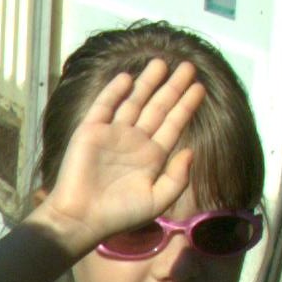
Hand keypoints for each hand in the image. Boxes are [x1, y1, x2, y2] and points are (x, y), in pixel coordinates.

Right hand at [29, 54, 202, 254]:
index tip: (200, 87)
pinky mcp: (90, 131)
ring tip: (162, 62)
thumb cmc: (120, 214)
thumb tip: (191, 151)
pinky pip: (104, 106)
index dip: (186, 106)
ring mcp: (112, 134)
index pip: (173, 124)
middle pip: (158, 107)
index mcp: (152, 156)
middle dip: (173, 87)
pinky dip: (114, 91)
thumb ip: (178, 177)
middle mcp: (134, 141)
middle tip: (188, 66)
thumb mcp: (158, 201)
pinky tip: (127, 77)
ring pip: (134, 101)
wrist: (82, 218)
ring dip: (147, 82)